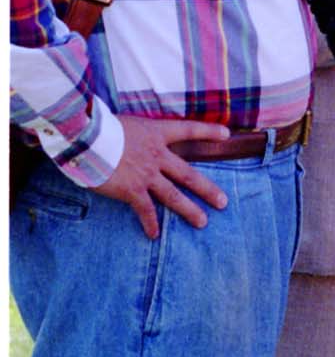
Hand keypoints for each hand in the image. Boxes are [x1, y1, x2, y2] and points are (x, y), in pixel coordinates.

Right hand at [96, 116, 231, 239]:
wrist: (85, 137)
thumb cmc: (98, 126)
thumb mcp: (125, 122)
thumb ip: (135, 134)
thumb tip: (132, 140)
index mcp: (155, 133)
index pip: (188, 129)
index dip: (208, 131)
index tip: (226, 135)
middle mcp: (156, 155)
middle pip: (188, 174)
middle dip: (207, 189)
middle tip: (223, 202)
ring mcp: (146, 174)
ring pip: (173, 195)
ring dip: (189, 210)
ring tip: (202, 222)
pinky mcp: (132, 189)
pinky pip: (146, 210)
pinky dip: (150, 223)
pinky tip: (154, 234)